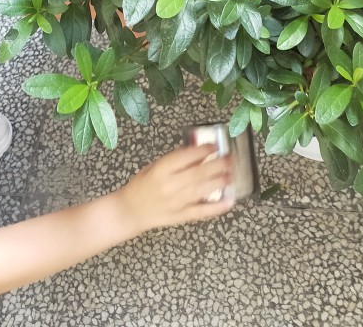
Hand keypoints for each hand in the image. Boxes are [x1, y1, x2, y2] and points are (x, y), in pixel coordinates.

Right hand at [116, 144, 234, 233]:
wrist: (130, 211)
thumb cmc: (142, 184)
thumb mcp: (155, 166)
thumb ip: (176, 161)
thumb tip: (200, 153)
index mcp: (161, 170)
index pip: (186, 157)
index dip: (203, 150)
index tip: (215, 145)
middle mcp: (170, 185)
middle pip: (198, 173)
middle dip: (217, 164)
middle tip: (230, 159)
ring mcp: (177, 202)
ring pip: (203, 190)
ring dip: (220, 182)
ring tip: (232, 174)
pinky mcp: (182, 216)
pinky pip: (202, 212)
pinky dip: (217, 207)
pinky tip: (230, 201)